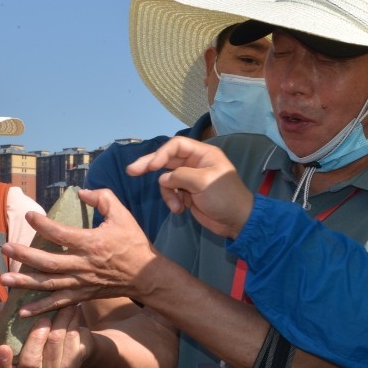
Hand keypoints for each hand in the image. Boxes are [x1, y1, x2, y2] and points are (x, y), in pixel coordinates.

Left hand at [0, 188, 161, 313]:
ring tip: (3, 280)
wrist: (146, 276)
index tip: (30, 216)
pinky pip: (59, 302)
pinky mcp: (83, 295)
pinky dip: (41, 308)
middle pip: (49, 262)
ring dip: (26, 283)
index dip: (43, 224)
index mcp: (92, 243)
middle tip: (5, 248)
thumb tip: (82, 192)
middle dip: (25, 256)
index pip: (61, 233)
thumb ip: (103, 198)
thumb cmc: (134, 243)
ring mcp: (82, 282)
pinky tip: (23, 311)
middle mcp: (83, 264)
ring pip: (49, 283)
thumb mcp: (122, 215)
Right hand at [0, 304, 91, 367]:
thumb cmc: (39, 335)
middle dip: (36, 338)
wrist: (72, 343)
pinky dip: (72, 321)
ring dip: (60, 320)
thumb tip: (1, 308)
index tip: (3, 348)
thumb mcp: (21, 327)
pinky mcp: (72, 365)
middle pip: (30, 361)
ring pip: (55, 343)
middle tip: (44, 318)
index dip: (1, 364)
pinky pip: (71, 339)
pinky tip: (73, 312)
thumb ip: (8, 319)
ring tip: (64, 305)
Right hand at [125, 136, 253, 238]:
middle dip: (150, 166)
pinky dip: (172, 200)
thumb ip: (180, 176)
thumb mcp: (203, 182)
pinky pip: (172, 192)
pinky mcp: (188, 194)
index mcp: (203, 154)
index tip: (151, 167)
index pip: (176, 146)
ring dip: (167, 193)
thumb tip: (164, 179)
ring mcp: (191, 179)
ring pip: (167, 179)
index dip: (161, 154)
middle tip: (131, 171)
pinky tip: (180, 209)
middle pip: (167, 159)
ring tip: (176, 206)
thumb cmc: (224, 197)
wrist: (236, 221)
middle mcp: (195, 163)